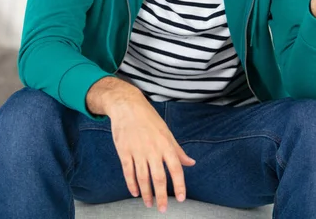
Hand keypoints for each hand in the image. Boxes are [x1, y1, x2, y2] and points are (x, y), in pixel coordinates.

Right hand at [106, 88, 195, 212]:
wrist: (127, 106)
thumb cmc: (149, 119)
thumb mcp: (167, 132)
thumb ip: (178, 150)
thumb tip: (191, 163)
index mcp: (166, 144)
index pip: (176, 169)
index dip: (180, 185)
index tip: (181, 199)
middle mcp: (153, 149)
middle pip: (159, 178)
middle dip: (161, 196)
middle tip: (163, 209)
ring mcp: (137, 151)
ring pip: (143, 178)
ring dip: (146, 194)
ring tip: (149, 204)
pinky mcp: (124, 152)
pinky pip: (128, 172)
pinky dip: (131, 184)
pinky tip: (135, 193)